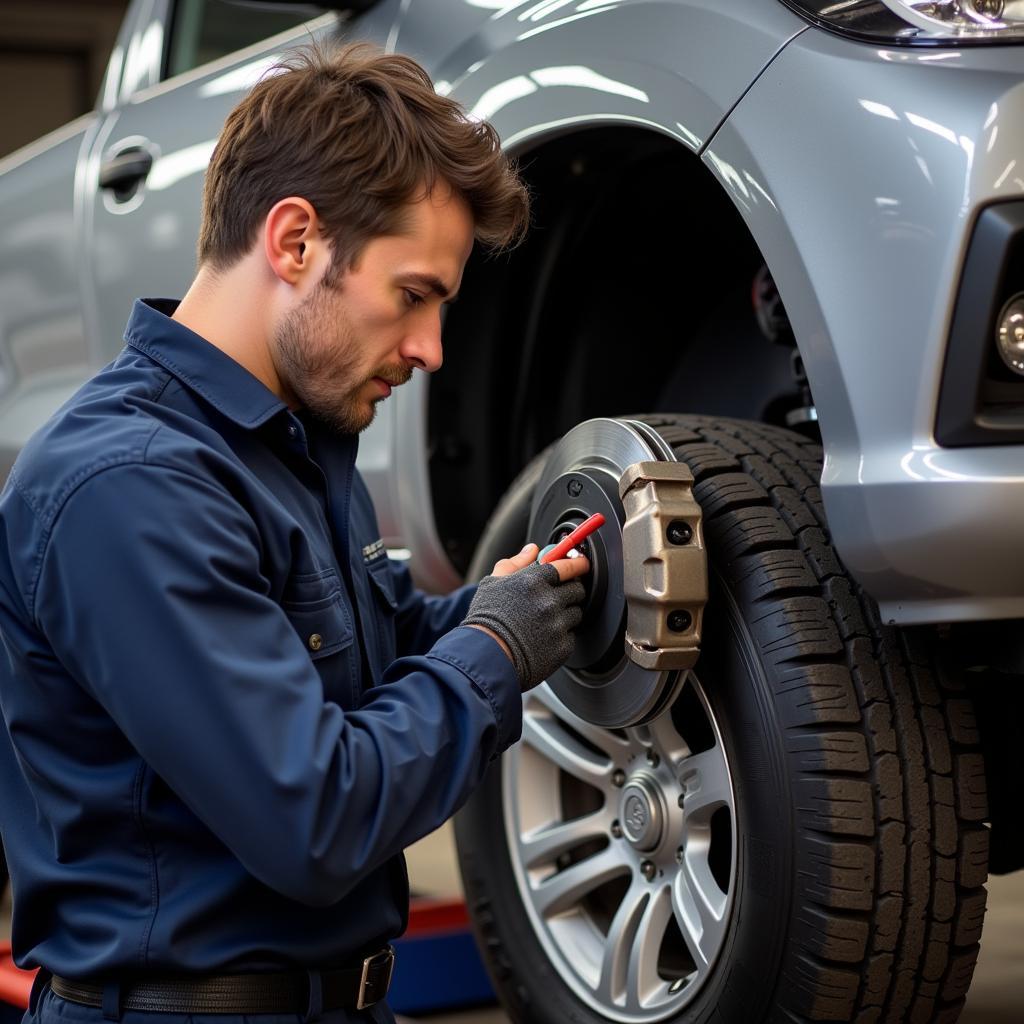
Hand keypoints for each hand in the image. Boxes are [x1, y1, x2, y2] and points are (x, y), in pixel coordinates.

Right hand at [463, 543, 589, 690]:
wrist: (485, 657)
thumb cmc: (486, 619)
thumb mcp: (494, 583)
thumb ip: (516, 563)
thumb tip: (532, 549)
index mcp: (534, 581)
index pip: (567, 566)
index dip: (577, 564)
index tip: (582, 565)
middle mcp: (549, 601)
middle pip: (577, 589)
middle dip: (570, 590)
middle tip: (557, 596)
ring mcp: (557, 625)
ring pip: (576, 613)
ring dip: (565, 614)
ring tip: (543, 621)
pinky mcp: (562, 647)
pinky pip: (571, 636)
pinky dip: (560, 635)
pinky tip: (542, 638)